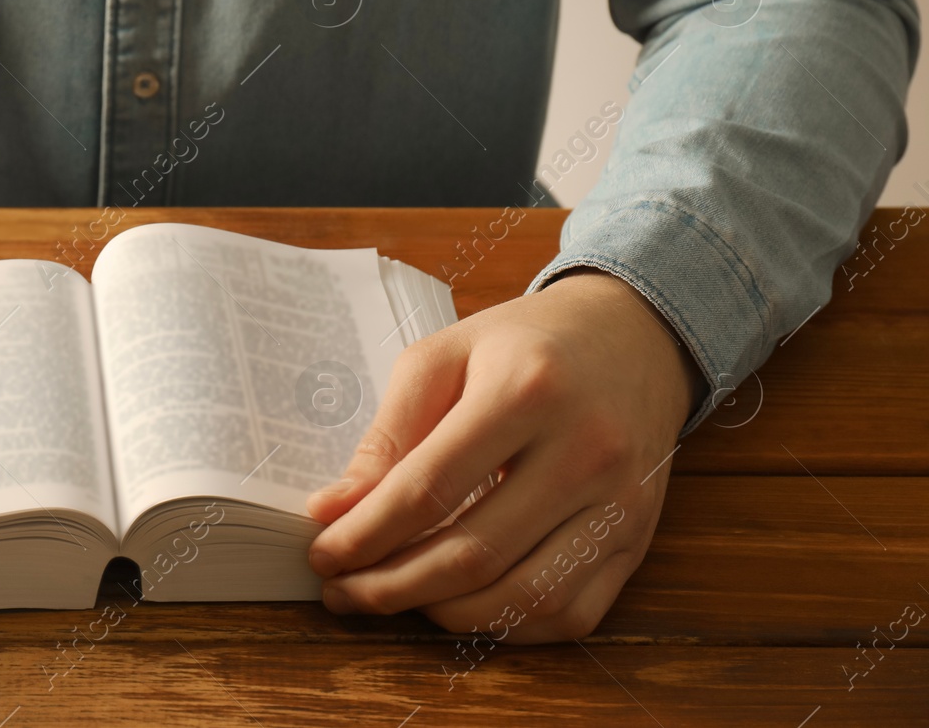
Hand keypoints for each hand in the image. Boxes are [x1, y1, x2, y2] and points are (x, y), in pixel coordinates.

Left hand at [305, 269, 703, 642]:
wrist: (633, 337)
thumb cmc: (524, 344)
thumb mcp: (444, 357)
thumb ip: (389, 433)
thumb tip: (335, 510)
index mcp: (527, 389)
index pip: (428, 489)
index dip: (365, 534)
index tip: (323, 554)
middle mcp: (585, 450)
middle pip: (473, 553)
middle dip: (391, 586)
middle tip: (343, 591)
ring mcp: (621, 502)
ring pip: (522, 597)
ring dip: (443, 614)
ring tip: (392, 597)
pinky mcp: (639, 539)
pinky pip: (570, 613)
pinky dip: (506, 625)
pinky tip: (459, 604)